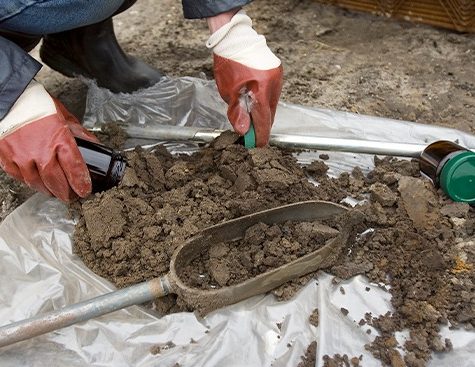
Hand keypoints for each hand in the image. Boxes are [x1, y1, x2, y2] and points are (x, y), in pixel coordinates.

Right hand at [0, 80, 98, 200]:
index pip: (74, 168)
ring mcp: (22, 156)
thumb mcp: (65, 116)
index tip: (85, 191)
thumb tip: (94, 144)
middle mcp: (40, 151)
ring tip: (55, 191)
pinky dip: (30, 182)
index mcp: (59, 139)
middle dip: (66, 192)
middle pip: (56, 181)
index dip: (81, 183)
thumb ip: (79, 133)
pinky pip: (20, 177)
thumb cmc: (37, 105)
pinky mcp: (7, 158)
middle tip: (71, 196)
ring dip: (48, 190)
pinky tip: (37, 181)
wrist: (9, 98)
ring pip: (37, 183)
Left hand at [207, 10, 282, 146]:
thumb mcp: (229, 92)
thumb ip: (237, 113)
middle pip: (270, 114)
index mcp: (262, 91)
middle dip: (261, 126)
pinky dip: (265, 101)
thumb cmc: (228, 62)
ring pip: (272, 104)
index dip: (261, 136)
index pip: (264, 121)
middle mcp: (274, 85)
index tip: (257, 146)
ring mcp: (278, 78)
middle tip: (251, 135)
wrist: (233, 38)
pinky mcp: (278, 73)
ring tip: (250, 118)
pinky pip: (273, 94)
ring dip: (263, 113)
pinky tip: (255, 102)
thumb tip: (245, 131)